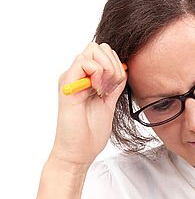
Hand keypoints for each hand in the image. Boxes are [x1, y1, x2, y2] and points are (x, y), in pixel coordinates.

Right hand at [51, 42, 126, 167]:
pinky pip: (83, 61)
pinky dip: (98, 73)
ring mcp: (71, 79)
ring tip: (105, 90)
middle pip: (98, 47)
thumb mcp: (110, 102)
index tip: (117, 86)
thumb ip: (115, 85)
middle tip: (112, 87)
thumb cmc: (91, 133)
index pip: (104, 53)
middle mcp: (77, 76)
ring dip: (107, 68)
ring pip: (92, 49)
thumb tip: (123, 68)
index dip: (116, 64)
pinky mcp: (67, 85)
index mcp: (87, 79)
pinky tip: (98, 91)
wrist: (79, 152)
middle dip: (113, 64)